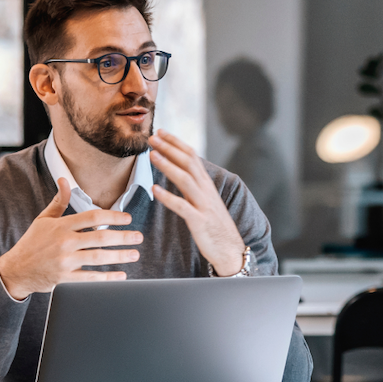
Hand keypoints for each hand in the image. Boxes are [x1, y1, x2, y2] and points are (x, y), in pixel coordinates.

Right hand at [0, 177, 142, 299]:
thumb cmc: (32, 243)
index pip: (93, 217)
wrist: (16, 270)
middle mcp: (64, 242)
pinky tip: (121, 276)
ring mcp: (65, 262)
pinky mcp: (65, 279)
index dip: (113, 216)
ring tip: (134, 254)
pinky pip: (91, 278)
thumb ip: (58, 201)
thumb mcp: (43, 219)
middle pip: (101, 237)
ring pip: (99, 258)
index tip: (127, 218)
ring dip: (120, 256)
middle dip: (123, 237)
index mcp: (61, 226)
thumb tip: (64, 180)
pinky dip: (108, 278)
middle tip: (138, 237)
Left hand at [147, 129, 247, 275]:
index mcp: (206, 184)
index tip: (161, 132)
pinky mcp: (199, 221)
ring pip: (185, 180)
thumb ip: (193, 185)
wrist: (230, 250)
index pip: (192, 156)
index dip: (176, 143)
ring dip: (168, 166)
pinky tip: (155, 190)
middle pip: (188, 163)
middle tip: (153, 137)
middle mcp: (206, 191)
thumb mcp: (204, 200)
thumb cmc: (214, 225)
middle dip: (170, 148)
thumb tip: (178, 170)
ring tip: (152, 155)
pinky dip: (168, 197)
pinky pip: (182, 207)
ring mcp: (203, 205)